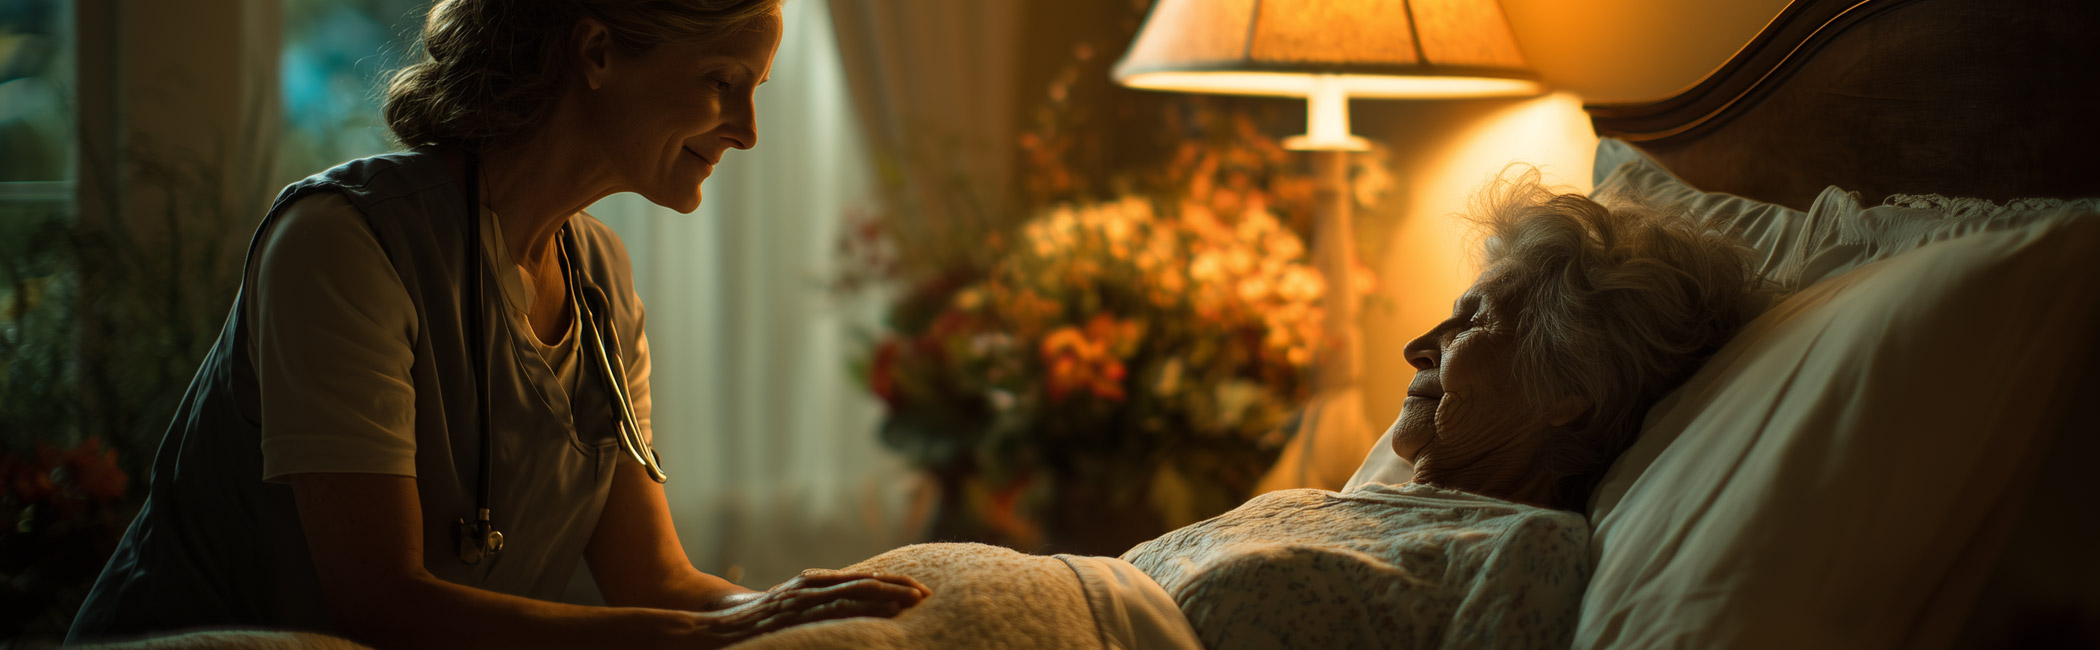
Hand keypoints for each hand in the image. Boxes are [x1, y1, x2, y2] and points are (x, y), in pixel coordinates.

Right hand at [699, 569, 931, 641]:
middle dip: (898, 586)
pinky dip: (855, 610)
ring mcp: (801, 599)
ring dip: (884, 596)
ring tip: (912, 601)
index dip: (893, 583)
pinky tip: (874, 614)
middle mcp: (811, 586)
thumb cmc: (758, 624)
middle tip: (927, 594)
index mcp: (815, 584)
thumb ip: (820, 609)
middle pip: (864, 581)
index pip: (863, 579)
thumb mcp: (793, 612)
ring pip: (851, 592)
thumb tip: (853, 615)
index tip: (922, 591)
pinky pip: (828, 610)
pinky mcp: (791, 613)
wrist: (714, 626)